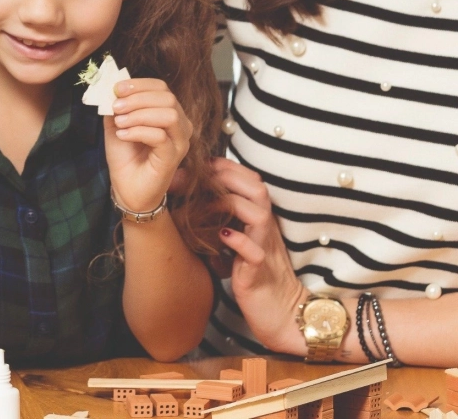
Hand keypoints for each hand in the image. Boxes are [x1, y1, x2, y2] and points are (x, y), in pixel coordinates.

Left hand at [104, 78, 192, 212]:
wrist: (128, 189)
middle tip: (116, 107)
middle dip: (138, 99)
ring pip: (168, 115)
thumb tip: (112, 88)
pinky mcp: (174, 157)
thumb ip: (117, 106)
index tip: (117, 88)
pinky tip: (123, 135)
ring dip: (139, 115)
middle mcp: (180, 125)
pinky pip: (160, 136)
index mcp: (169, 113)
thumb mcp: (117, 125)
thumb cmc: (126, 158)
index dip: (139, 85)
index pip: (161, 88)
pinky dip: (138, 131)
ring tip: (120, 123)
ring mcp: (180, 142)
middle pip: (167, 98)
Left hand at [214, 157, 306, 353]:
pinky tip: (221, 235)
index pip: (253, 182)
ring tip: (205, 204)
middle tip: (202, 175)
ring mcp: (265, 250)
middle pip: (258, 189)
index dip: (229, 168)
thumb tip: (196, 203)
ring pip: (258, 213)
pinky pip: (253, 252)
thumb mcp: (241, 244)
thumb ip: (228, 222)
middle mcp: (267, 230)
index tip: (205, 163)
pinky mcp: (259, 274)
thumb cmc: (256, 278)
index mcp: (262, 221)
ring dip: (230, 203)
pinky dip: (237, 240)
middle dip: (229, 176)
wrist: (283, 316)